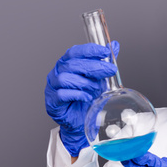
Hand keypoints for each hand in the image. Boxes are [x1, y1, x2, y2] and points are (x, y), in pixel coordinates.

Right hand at [45, 42, 118, 156]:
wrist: (80, 120)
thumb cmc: (86, 97)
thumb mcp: (98, 78)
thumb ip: (104, 62)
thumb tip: (114, 46)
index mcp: (67, 63)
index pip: (75, 51)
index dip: (90, 50)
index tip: (105, 51)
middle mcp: (57, 72)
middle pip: (72, 64)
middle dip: (94, 66)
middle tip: (110, 70)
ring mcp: (53, 86)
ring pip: (66, 78)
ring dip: (85, 83)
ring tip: (95, 89)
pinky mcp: (52, 101)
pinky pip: (62, 94)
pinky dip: (77, 94)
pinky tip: (87, 97)